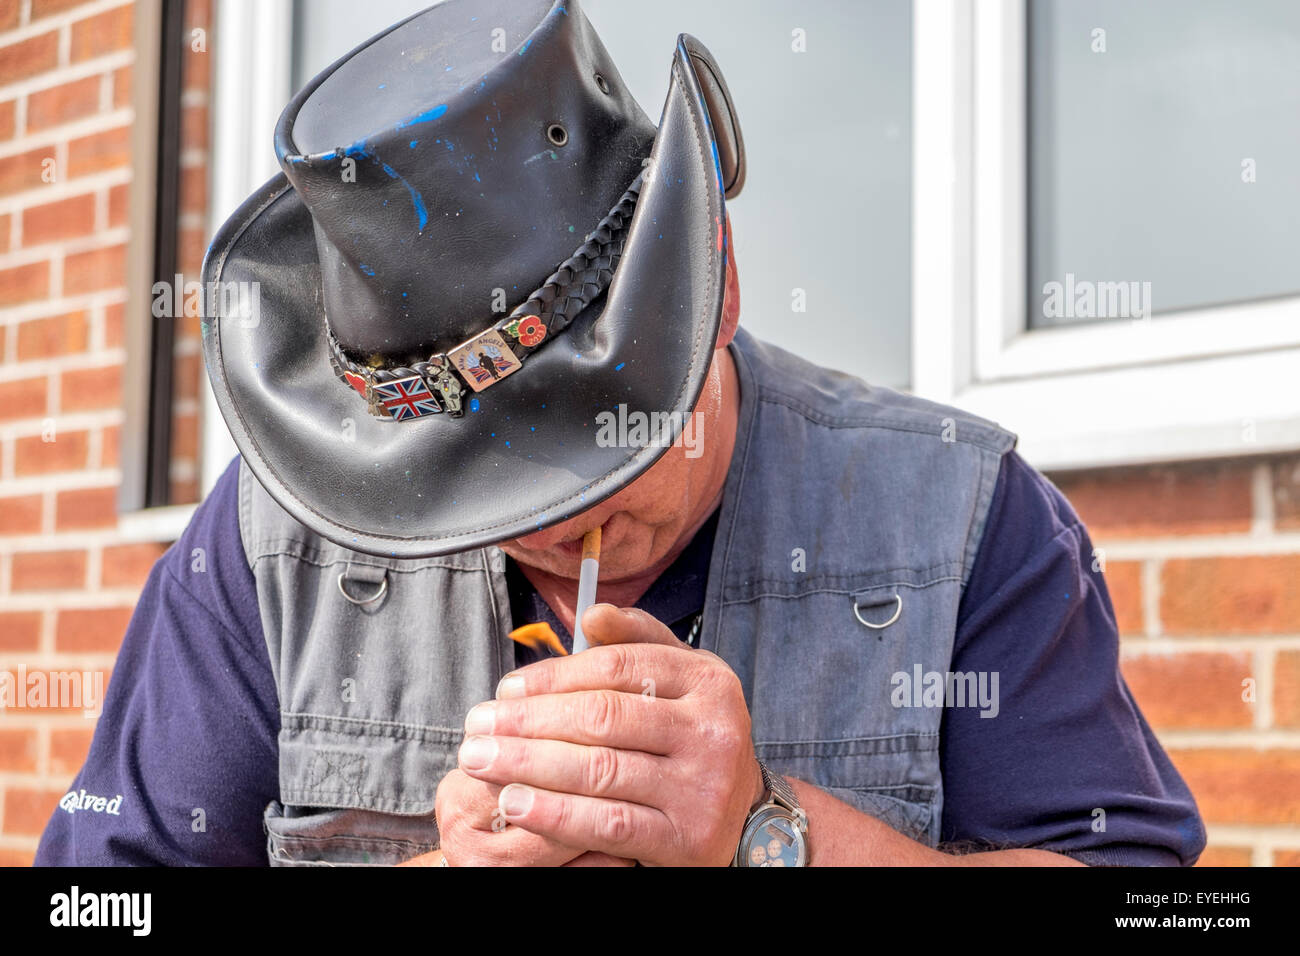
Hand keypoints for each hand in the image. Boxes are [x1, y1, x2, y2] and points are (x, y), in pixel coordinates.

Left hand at [457, 603, 764, 865]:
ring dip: (529, 766)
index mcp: (708, 681)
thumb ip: (638, 640)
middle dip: (529, 722)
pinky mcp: (686, 838)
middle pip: (603, 718)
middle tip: (476, 727)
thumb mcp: (682, 679)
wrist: (743, 816)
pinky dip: (555, 813)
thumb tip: (592, 613)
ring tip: (482, 762)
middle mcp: (712, 731)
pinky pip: (608, 824)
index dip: (554, 676)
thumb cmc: (693, 737)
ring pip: (600, 770)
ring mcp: (702, 787)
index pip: (618, 668)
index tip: (506, 688)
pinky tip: (516, 803)